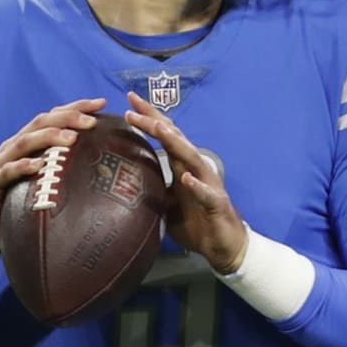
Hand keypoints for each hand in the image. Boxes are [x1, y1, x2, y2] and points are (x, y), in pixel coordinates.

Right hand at [0, 98, 106, 245]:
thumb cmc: (16, 197)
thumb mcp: (41, 176)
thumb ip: (62, 165)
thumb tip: (99, 161)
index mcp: (29, 141)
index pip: (53, 116)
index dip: (76, 107)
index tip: (101, 104)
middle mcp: (15, 146)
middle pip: (41, 122)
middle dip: (67, 118)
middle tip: (91, 121)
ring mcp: (2, 162)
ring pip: (25, 142)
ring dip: (49, 137)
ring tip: (72, 138)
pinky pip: (8, 171)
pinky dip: (23, 166)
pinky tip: (39, 165)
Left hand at [125, 92, 247, 272]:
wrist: (223, 245)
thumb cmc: (196, 222)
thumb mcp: (166, 204)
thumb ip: (151, 187)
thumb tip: (123, 181)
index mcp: (182, 166)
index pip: (164, 136)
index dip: (148, 117)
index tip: (130, 101)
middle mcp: (194, 169)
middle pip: (175, 138)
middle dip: (154, 120)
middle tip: (134, 105)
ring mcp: (207, 184)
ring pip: (190, 157)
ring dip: (175, 142)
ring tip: (158, 128)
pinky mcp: (216, 203)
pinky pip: (205, 193)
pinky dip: (196, 185)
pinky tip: (186, 178)